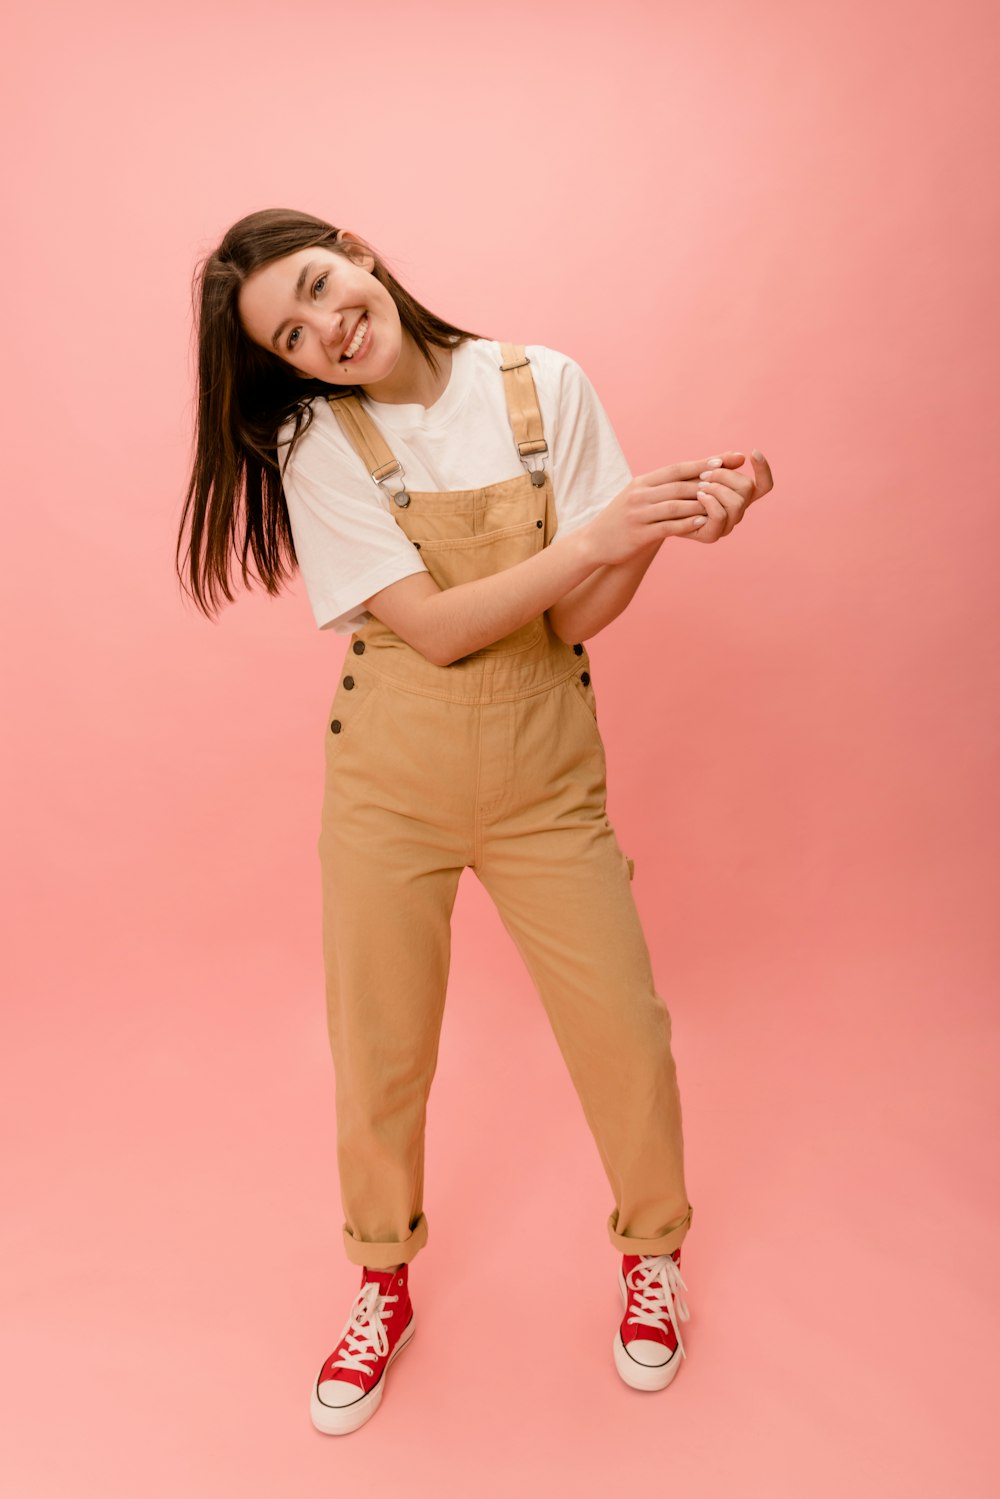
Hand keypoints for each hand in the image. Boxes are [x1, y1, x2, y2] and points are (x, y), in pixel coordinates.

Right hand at [585, 460, 722, 566]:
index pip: (675, 469)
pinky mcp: (639, 534)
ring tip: (720, 503)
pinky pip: (667, 527)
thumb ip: (660, 488)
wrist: (594, 542)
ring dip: (700, 503)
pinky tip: (702, 523)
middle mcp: (639, 495)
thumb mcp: (637, 496)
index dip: (700, 464)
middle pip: (678, 485)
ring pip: (675, 505)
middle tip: (729, 481)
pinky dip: (686, 524)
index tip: (722, 461)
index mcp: (641, 482)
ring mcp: (638, 514)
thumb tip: (690, 479)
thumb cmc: (622, 519)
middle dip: (706, 482)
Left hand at [679, 450, 773, 542]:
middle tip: (705, 474)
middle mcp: (737, 512)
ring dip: (717, 488)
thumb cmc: (681, 489)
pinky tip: (698, 496)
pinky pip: (720, 515)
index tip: (754, 452)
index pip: (764, 485)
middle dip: (725, 475)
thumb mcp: (702, 472)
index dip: (764, 470)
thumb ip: (721, 464)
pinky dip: (709, 501)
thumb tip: (741, 456)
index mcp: (739, 496)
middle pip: (748, 488)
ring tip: (700, 486)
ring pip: (737, 502)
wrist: (659, 510)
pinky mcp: (712, 535)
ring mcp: (726, 525)